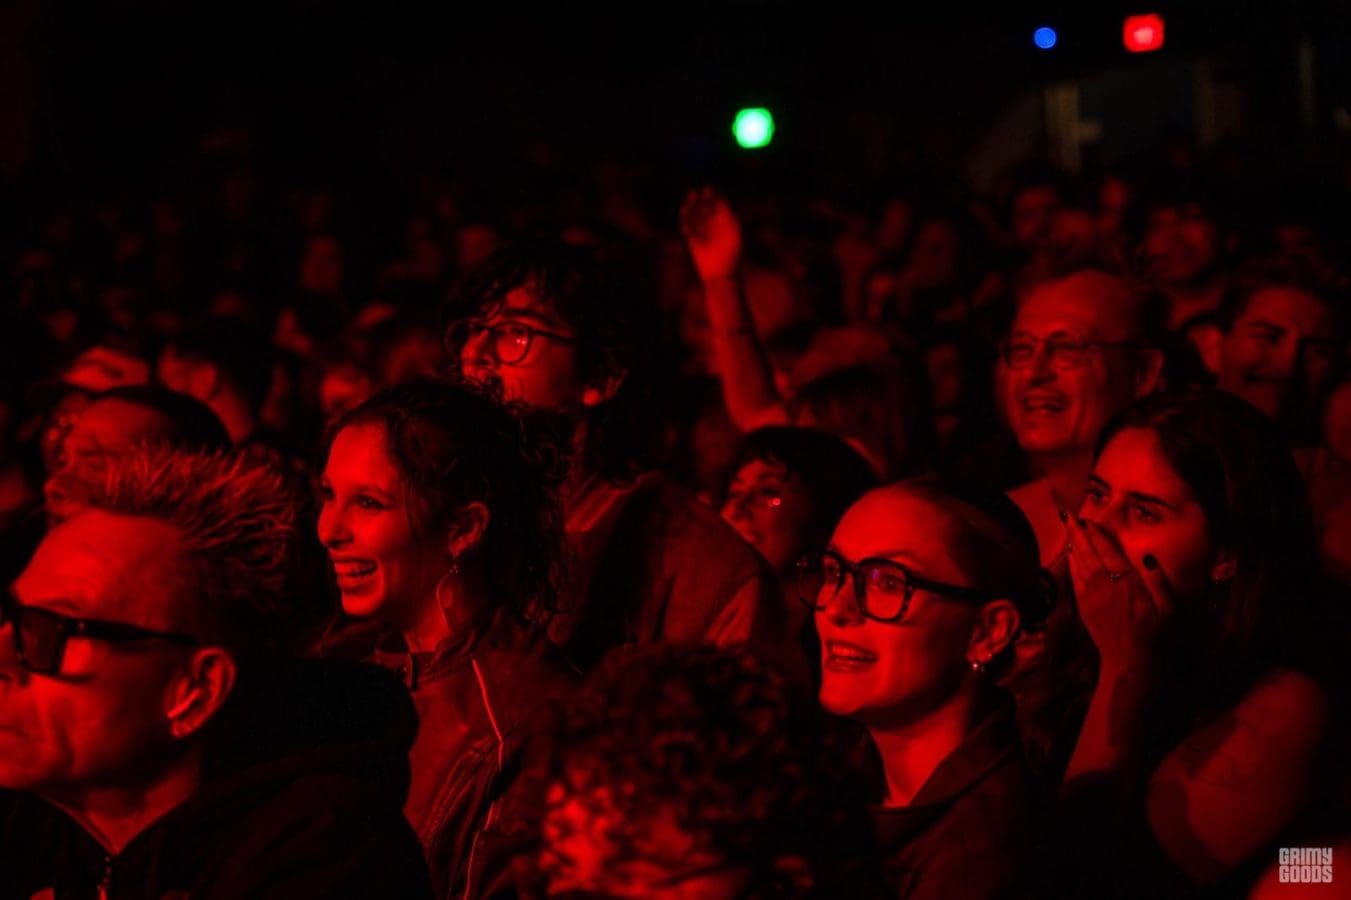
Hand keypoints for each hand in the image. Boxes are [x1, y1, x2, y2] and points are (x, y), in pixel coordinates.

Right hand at [680, 186, 742, 283]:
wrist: (722, 274)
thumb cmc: (732, 256)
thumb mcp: (734, 235)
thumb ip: (729, 219)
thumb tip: (723, 202)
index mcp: (727, 220)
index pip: (718, 203)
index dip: (712, 196)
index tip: (707, 191)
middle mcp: (715, 223)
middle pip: (705, 207)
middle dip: (699, 200)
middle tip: (693, 194)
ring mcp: (704, 231)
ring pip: (695, 216)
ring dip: (689, 210)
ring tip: (685, 209)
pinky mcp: (694, 240)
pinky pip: (688, 228)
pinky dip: (686, 226)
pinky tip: (685, 228)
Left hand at [1063, 514, 1175, 671]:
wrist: (1129, 663)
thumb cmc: (1155, 636)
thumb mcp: (1168, 610)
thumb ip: (1159, 581)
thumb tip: (1148, 556)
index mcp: (1126, 584)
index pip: (1108, 552)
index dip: (1098, 535)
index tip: (1089, 520)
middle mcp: (1104, 586)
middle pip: (1088, 553)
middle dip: (1078, 533)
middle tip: (1069, 516)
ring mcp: (1090, 597)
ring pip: (1078, 564)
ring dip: (1073, 545)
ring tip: (1068, 529)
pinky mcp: (1083, 608)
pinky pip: (1074, 580)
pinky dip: (1071, 564)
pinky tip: (1070, 555)